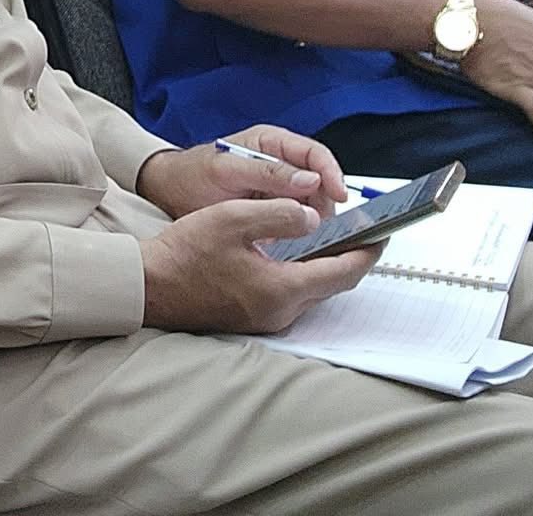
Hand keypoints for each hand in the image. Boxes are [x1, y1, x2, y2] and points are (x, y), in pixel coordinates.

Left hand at [136, 125, 346, 220]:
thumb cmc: (193, 173)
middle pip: (320, 182)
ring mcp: (278, 186)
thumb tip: (309, 179)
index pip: (315, 154)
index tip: (340, 196)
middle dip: (324, 204)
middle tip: (321, 227)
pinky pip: (296, 218)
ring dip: (312, 220)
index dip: (332, 174)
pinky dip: (298, 230)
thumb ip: (266, 172)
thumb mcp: (226, 170)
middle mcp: (280, 162)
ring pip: (311, 204)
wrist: (169, 191)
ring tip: (306, 238)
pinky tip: (294, 243)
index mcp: (271, 142)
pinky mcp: (272, 207)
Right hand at [139, 200, 378, 333]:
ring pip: (312, 289)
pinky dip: (302, 272)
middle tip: (361, 230)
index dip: (368, 252)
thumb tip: (313, 218)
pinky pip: (291, 294)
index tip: (384, 233)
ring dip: (324, 264)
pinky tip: (293, 252)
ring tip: (329, 235)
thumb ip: (278, 214)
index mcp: (282, 287)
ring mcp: (267, 318)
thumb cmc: (185, 252)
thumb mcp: (232, 218)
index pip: (344, 272)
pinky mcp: (253, 317)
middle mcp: (281, 311)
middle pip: (332, 284)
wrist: (149, 286)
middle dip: (350, 257)